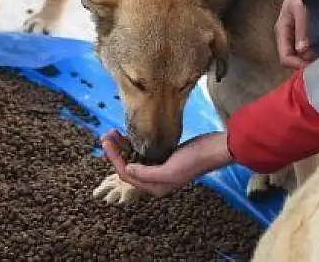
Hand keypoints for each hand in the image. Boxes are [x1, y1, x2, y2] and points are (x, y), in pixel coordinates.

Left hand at [100, 129, 232, 197]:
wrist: (213, 149)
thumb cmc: (193, 160)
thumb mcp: (169, 170)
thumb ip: (146, 173)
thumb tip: (128, 169)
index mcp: (154, 187)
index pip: (126, 174)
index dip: (114, 159)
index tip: (106, 143)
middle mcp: (154, 179)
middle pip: (128, 166)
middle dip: (115, 152)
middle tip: (105, 135)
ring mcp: (159, 167)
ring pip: (133, 158)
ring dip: (122, 146)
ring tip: (113, 132)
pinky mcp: (163, 156)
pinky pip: (142, 152)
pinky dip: (133, 144)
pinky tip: (128, 135)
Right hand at [275, 0, 314, 68]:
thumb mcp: (301, 8)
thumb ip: (302, 28)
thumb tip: (303, 50)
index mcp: (282, 30)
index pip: (285, 57)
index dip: (298, 64)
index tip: (313, 64)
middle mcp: (288, 35)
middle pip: (294, 58)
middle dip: (306, 61)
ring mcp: (296, 34)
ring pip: (302, 54)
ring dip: (312, 56)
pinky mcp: (306, 32)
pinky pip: (309, 47)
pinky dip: (317, 50)